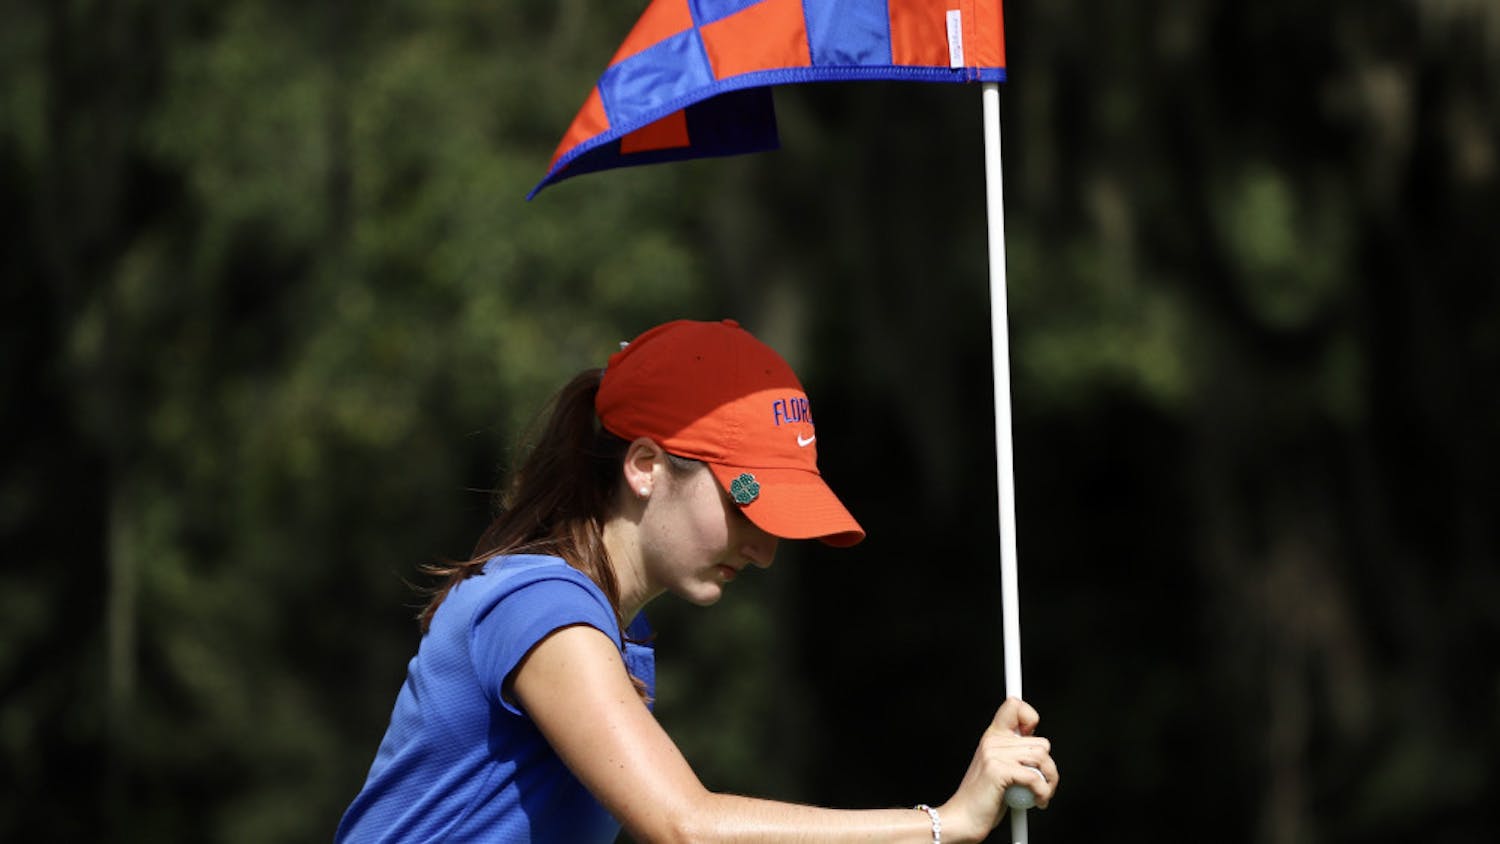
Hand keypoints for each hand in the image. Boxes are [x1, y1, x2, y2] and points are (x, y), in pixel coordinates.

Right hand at [939, 698, 1057, 842]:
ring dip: (1049, 781)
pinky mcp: (998, 771)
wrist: (962, 818)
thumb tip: (1040, 748)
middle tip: (1043, 783)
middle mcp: (992, 741)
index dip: (1031, 718)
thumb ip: (1015, 754)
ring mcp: (994, 754)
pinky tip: (1037, 801)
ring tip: (1041, 794)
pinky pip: (1035, 777)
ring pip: (1042, 758)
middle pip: (1041, 742)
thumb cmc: (983, 799)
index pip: (1014, 705)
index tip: (1034, 741)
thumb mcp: (999, 769)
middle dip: (1049, 767)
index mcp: (992, 736)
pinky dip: (1042, 792)